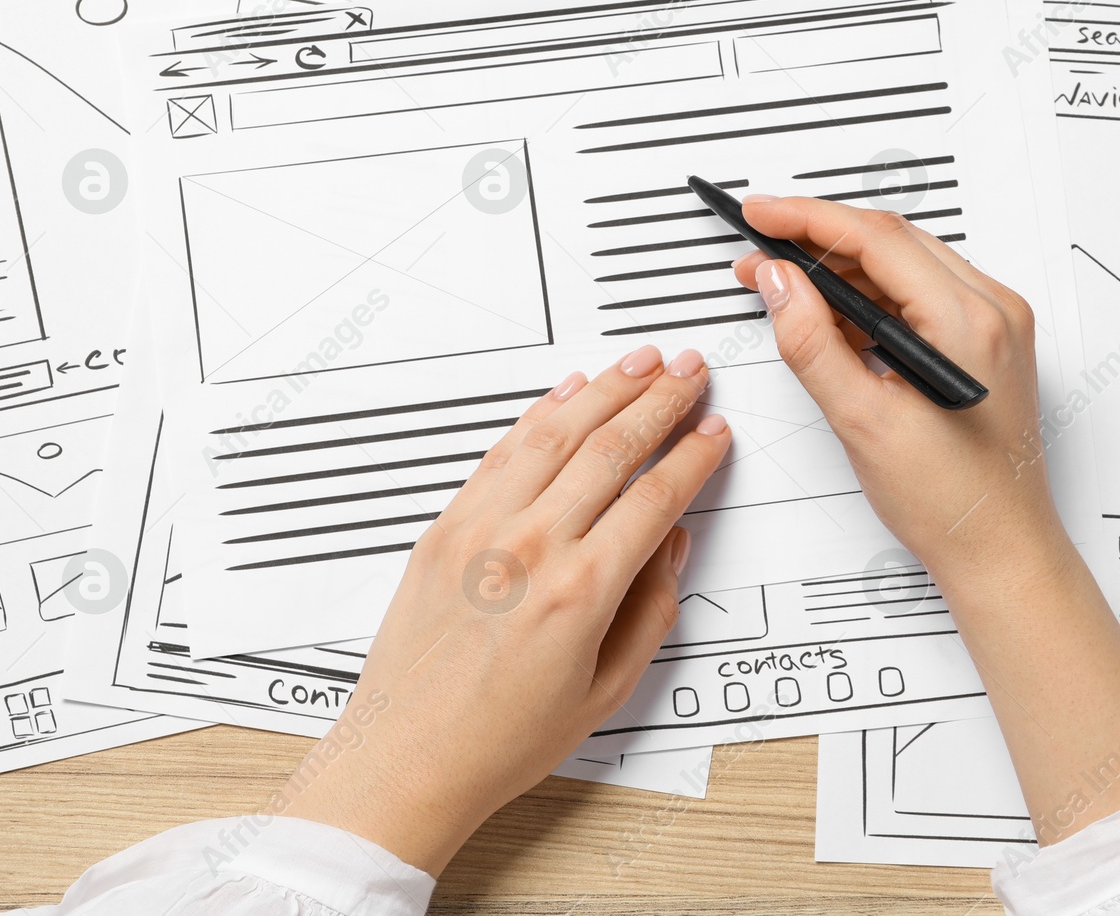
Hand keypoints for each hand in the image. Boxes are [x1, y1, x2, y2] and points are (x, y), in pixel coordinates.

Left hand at [271, 346, 730, 874]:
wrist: (406, 756)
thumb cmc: (496, 739)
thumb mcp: (604, 689)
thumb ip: (650, 610)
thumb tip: (671, 547)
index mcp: (580, 590)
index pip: (657, 496)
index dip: (694, 455)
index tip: (713, 433)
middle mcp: (530, 547)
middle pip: (613, 447)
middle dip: (661, 400)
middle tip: (690, 373)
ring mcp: (481, 529)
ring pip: (557, 431)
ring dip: (606, 388)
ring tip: (641, 362)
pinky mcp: (445, 527)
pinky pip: (502, 450)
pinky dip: (540, 412)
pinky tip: (568, 391)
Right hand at [736, 197, 1119, 844]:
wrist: (999, 549)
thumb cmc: (952, 502)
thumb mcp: (862, 421)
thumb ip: (812, 343)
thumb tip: (778, 284)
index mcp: (970, 323)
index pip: (876, 238)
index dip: (807, 219)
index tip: (760, 214)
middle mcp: (994, 312)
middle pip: (891, 240)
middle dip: (819, 238)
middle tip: (760, 250)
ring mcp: (995, 325)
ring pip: (905, 263)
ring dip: (843, 266)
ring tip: (783, 283)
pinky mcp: (986, 343)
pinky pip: (921, 294)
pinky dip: (871, 295)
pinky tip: (831, 312)